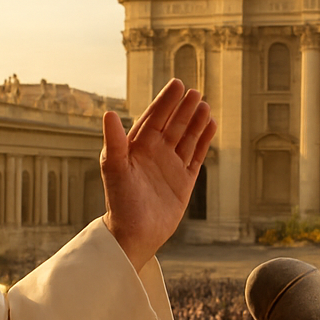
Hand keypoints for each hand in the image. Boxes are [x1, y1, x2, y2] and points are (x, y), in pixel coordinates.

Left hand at [101, 79, 214, 270]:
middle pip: (173, 124)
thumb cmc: (120, 202)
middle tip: (195, 92)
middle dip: (184, 108)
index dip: (166, 101)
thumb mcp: (114, 169)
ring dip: (196, 121)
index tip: (177, 85)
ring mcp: (171, 166)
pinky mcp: (184, 181)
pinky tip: (211, 126)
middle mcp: (155, 153)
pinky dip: (204, 141)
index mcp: (137, 147)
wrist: (135, 235)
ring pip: (187, 137)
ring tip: (205, 106)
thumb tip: (108, 113)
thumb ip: (114, 141)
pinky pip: (196, 156)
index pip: (154, 118)